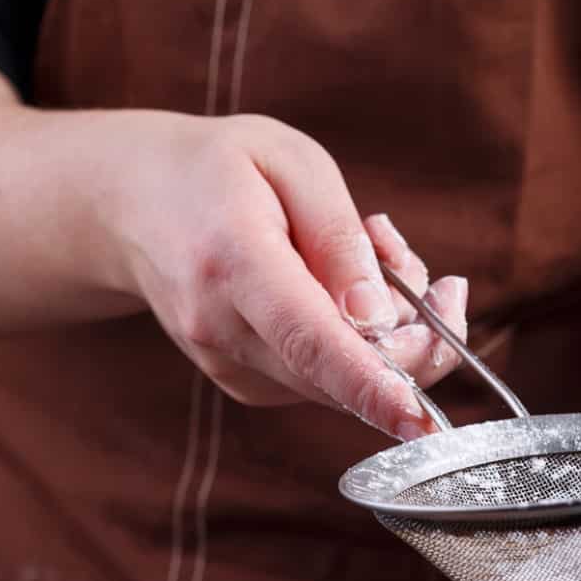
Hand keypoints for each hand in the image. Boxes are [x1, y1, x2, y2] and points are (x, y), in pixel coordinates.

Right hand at [106, 114, 466, 437]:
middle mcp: (221, 328)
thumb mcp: (291, 162)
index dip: (370, 383)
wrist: (132, 206)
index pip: (308, 338)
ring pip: (338, 384)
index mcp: (233, 261)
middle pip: (337, 374)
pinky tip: (345, 293)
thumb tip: (380, 317)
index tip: (417, 417)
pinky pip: (322, 382)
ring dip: (388, 338)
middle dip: (416, 346)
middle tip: (447, 288)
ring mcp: (226, 364)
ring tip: (377, 257)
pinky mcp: (241, 382)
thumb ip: (340, 239)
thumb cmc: (218, 170)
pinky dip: (356, 349)